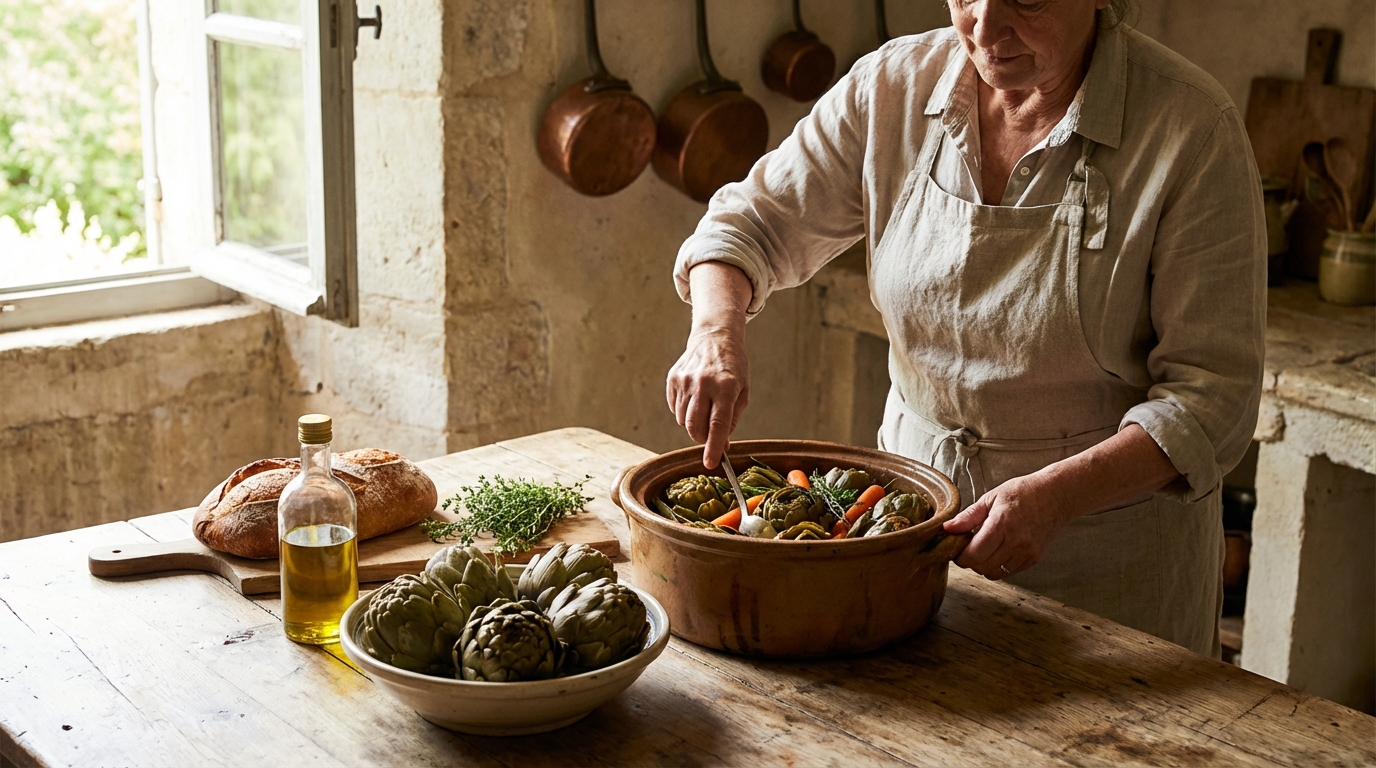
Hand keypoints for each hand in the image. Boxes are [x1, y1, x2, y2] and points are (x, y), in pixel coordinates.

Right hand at [666, 325, 749, 468]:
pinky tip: (695, 399)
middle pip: (695, 426)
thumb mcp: (742, 390)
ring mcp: (685, 380)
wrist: (714, 337)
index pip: (717, 424)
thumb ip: (732, 418)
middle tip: (710, 436)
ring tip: (704, 409)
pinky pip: (675, 409)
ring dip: (693, 425)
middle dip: (702, 439)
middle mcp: (703, 383)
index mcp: (725, 386)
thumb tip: (721, 444)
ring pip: (682, 420)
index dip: (713, 446)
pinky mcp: (673, 379)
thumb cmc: (733, 366)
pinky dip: (684, 413)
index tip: (710, 463)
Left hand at [942, 472, 1074, 579]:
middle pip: (981, 567)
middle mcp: (1016, 542)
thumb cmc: (1023, 492)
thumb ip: (968, 516)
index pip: (973, 555)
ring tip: (986, 547)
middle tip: (970, 546)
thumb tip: (948, 528)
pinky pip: (1009, 572)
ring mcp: (1027, 553)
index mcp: (1001, 525)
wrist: (1056, 496)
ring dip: (984, 565)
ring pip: (994, 573)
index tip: (958, 548)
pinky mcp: (1034, 559)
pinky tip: (1000, 549)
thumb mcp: (991, 498)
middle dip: (970, 560)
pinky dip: (999, 565)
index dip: (960, 556)